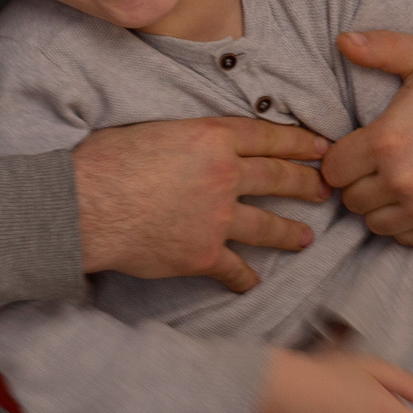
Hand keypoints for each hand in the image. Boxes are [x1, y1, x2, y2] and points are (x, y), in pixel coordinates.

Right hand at [74, 118, 326, 291]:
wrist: (86, 204)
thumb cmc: (107, 160)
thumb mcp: (155, 129)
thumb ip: (188, 137)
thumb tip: (198, 145)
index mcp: (211, 137)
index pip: (267, 137)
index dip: (298, 142)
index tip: (321, 147)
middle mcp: (224, 174)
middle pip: (277, 177)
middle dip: (306, 183)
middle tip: (325, 189)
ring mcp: (218, 217)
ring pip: (267, 225)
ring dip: (290, 232)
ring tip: (306, 237)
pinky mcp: (203, 254)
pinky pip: (234, 268)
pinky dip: (245, 277)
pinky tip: (252, 283)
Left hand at [322, 31, 412, 247]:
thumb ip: (380, 48)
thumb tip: (344, 41)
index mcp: (389, 142)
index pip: (333, 169)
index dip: (341, 157)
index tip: (357, 148)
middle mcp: (404, 181)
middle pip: (350, 198)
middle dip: (359, 180)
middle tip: (379, 162)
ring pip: (373, 221)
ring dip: (380, 203)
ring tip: (398, 178)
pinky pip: (402, 237)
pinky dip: (405, 221)